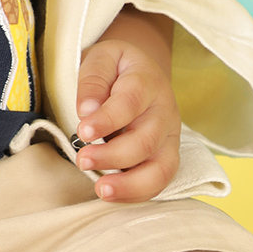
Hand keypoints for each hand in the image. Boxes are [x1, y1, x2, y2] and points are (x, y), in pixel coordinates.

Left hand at [73, 36, 180, 201]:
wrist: (141, 70)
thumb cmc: (115, 67)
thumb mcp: (101, 57)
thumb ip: (93, 80)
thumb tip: (86, 111)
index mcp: (147, 81)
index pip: (130, 102)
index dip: (107, 120)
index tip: (83, 132)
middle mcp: (165, 111)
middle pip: (146, 140)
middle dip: (113, 155)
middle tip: (82, 160)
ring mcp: (170, 136)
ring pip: (161, 167)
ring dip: (130, 183)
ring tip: (101, 190)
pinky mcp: (168, 155)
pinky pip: (161, 180)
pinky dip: (138, 192)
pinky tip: (113, 195)